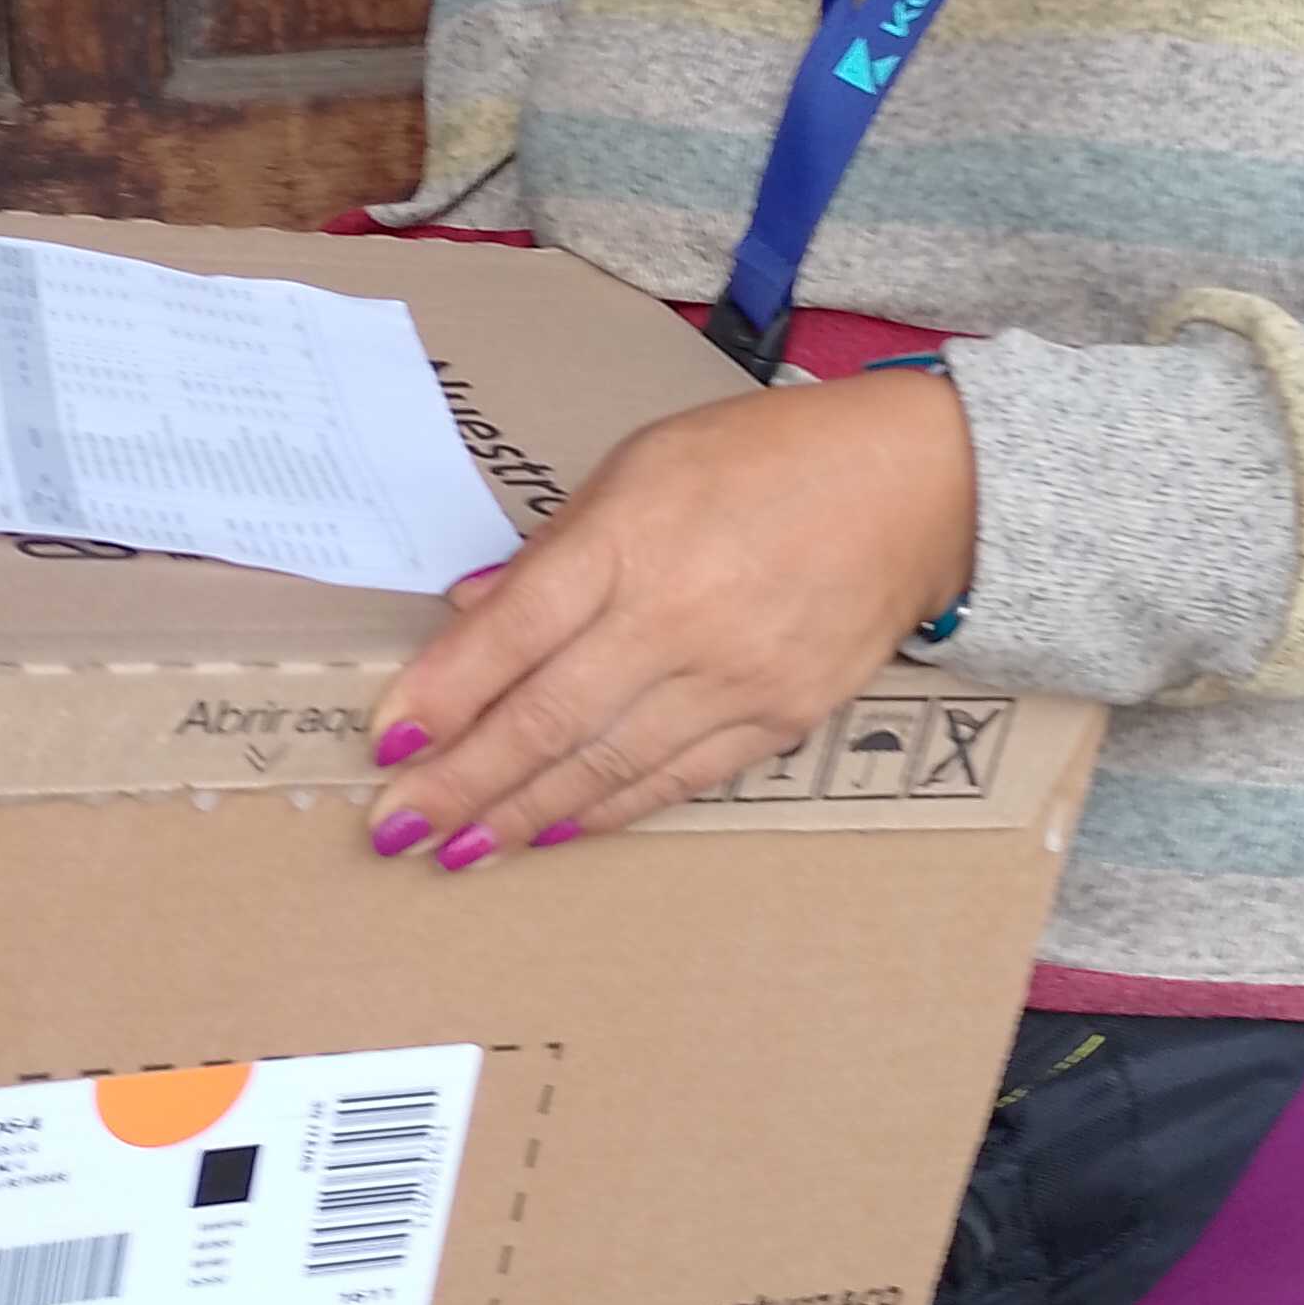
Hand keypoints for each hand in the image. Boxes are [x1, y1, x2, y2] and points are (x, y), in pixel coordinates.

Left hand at [364, 369, 975, 866]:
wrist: (916, 487)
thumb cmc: (766, 459)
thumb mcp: (642, 464)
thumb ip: (555, 546)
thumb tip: (469, 608)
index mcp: (635, 536)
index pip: (514, 631)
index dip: (444, 692)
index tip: (387, 738)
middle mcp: (680, 616)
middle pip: (547, 718)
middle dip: (461, 781)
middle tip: (395, 826)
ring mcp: (736, 677)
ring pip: (607, 765)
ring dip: (521, 814)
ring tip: (456, 845)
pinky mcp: (781, 719)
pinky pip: (676, 780)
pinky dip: (608, 810)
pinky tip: (553, 831)